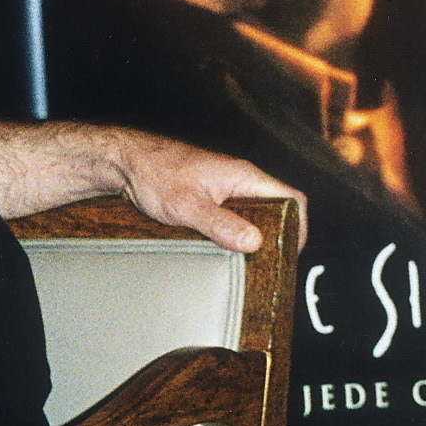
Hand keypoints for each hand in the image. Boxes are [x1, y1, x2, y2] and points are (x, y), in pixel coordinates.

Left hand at [110, 131, 306, 254]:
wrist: (125, 163)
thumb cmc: (155, 174)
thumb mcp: (188, 206)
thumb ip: (221, 224)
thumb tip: (255, 242)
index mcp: (244, 176)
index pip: (293, 198)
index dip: (300, 225)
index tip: (291, 251)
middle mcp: (240, 180)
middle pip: (277, 209)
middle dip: (278, 235)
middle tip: (270, 262)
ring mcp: (225, 188)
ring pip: (254, 214)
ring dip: (253, 236)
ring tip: (248, 261)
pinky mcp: (209, 196)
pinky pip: (234, 216)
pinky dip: (234, 233)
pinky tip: (224, 250)